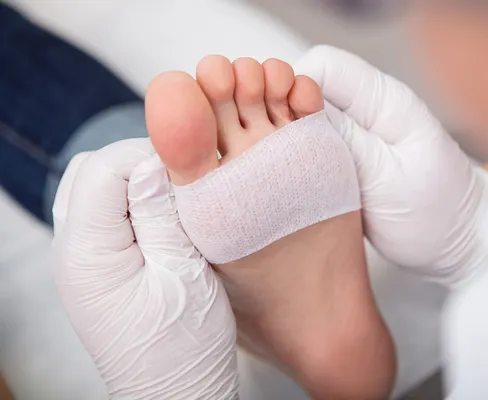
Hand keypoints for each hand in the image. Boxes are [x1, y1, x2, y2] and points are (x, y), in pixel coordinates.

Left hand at [52, 139, 238, 398]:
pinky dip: (130, 202)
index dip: (149, 157)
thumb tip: (154, 162)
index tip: (189, 172)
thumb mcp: (184, 275)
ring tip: (174, 200)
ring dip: (134, 182)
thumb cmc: (185, 347)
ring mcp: (79, 259)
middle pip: (91, 171)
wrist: (176, 393)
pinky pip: (102, 212)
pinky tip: (161, 218)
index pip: (104, 168)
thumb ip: (163, 215)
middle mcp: (70, 251)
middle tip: (183, 183)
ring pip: (94, 187)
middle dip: (139, 164)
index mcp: (87, 253)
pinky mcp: (95, 266)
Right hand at [295, 45, 487, 285]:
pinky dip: (300, 158)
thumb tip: (297, 109)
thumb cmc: (434, 213)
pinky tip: (300, 180)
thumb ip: (343, 140)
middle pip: (308, 88)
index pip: (322, 66)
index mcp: (384, 100)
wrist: (458, 244)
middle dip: (286, 115)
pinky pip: (314, 145)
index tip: (287, 127)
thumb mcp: (386, 177)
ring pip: (305, 118)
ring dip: (291, 140)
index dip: (294, 90)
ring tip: (291, 171)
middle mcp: (369, 109)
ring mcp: (358, 133)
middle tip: (284, 157)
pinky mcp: (350, 157)